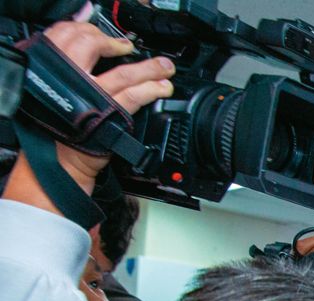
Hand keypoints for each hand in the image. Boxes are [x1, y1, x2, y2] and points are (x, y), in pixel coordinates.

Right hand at [4, 22, 174, 214]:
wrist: (64, 159)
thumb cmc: (67, 129)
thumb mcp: (63, 95)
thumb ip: (77, 77)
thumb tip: (103, 63)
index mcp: (58, 71)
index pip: (71, 41)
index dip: (95, 36)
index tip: (114, 42)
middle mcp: (72, 80)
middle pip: (96, 50)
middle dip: (122, 46)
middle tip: (140, 51)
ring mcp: (91, 97)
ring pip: (123, 75)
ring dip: (149, 71)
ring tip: (165, 71)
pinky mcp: (108, 115)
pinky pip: (132, 97)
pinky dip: (150, 90)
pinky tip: (161, 89)